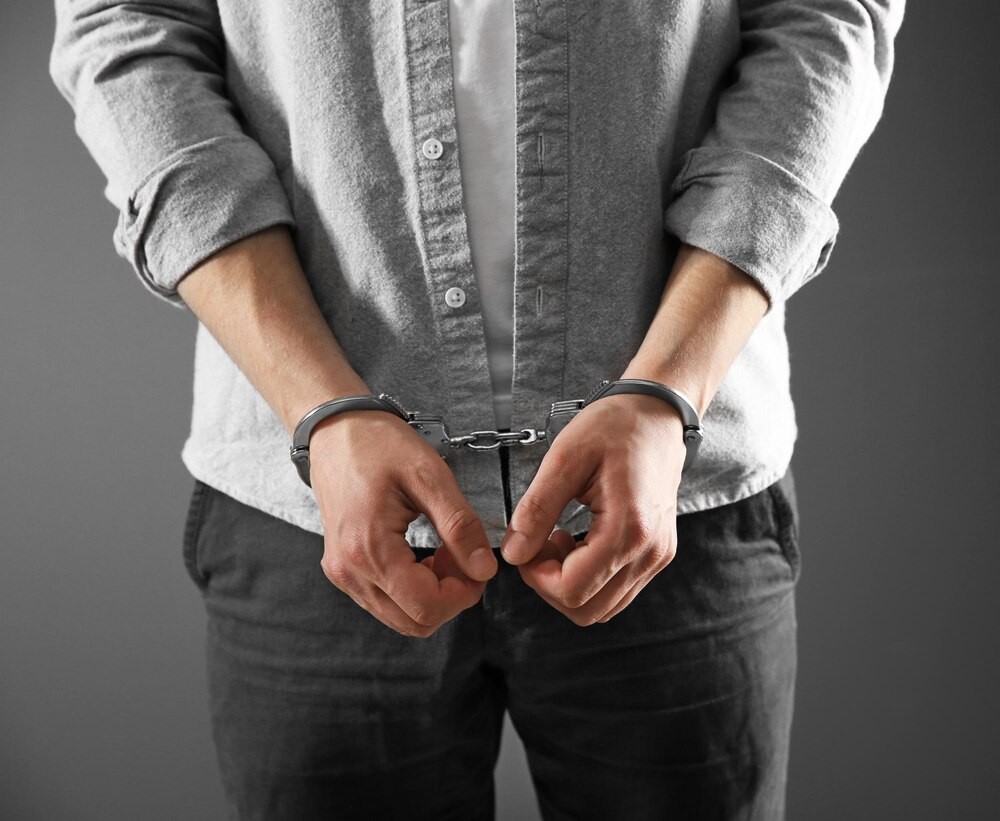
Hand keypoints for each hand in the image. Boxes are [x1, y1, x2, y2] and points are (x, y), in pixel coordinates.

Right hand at [309, 412, 497, 636]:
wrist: (336, 430)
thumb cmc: (378, 444)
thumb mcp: (429, 475)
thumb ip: (459, 525)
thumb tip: (484, 569)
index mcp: (368, 549)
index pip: (426, 606)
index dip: (464, 594)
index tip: (479, 565)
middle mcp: (349, 571)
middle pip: (414, 622)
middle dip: (450, 597)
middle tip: (464, 558)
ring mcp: (343, 573)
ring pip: (401, 616)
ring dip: (433, 595)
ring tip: (446, 553)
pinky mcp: (343, 569)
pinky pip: (386, 601)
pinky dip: (413, 589)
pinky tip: (426, 557)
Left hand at [500, 393, 685, 624]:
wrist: (656, 415)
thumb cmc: (614, 427)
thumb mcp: (565, 458)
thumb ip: (537, 508)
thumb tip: (513, 553)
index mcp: (629, 528)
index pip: (573, 590)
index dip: (537, 577)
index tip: (526, 545)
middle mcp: (649, 552)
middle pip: (587, 610)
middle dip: (551, 586)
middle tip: (538, 545)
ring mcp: (657, 557)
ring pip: (603, 608)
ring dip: (570, 585)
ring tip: (558, 540)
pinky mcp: (656, 554)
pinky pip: (617, 591)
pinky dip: (590, 579)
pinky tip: (578, 543)